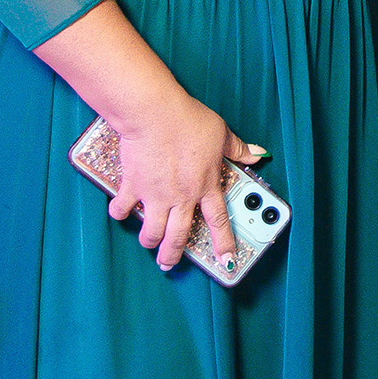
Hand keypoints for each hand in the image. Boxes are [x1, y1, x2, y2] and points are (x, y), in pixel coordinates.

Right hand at [104, 89, 263, 271]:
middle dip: (173, 254)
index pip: (219, 221)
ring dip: (150, 242)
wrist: (156, 115)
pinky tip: (120, 214)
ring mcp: (156, 195)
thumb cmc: (189, 122)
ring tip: (149, 244)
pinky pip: (124, 208)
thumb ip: (238, 148)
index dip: (224, 243)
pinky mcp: (133, 186)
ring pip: (152, 231)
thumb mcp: (221, 134)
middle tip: (169, 263)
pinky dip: (120, 213)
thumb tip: (257, 153)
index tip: (226, 260)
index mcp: (206, 186)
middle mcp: (182, 197)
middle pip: (179, 236)